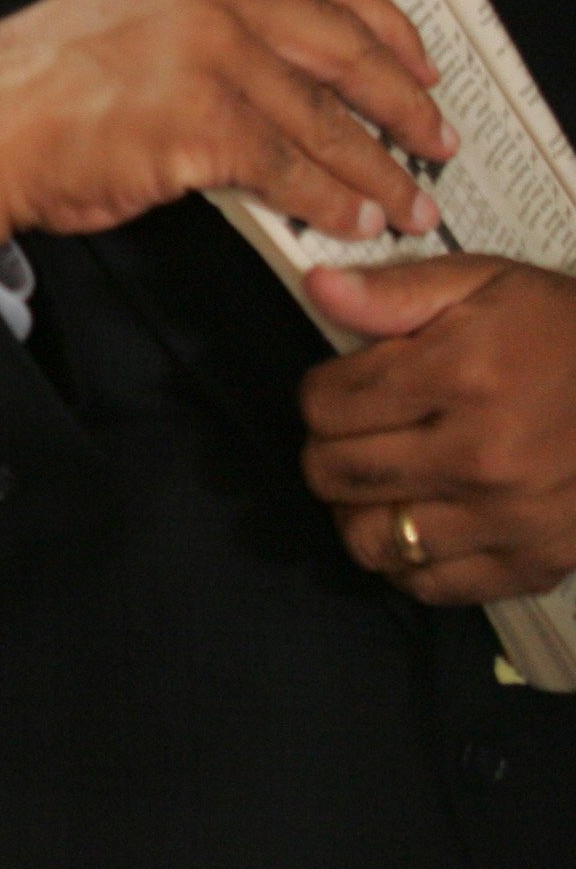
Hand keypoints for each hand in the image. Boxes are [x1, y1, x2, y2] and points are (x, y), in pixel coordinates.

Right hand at [0, 0, 450, 260]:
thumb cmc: (43, 81)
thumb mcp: (138, 13)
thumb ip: (214, 21)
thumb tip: (291, 75)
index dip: (390, 30)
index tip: (421, 63)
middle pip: (346, 52)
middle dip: (405, 105)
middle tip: (435, 140)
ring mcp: (212, 59)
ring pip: (327, 122)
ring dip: (376, 171)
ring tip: (405, 203)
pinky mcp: (204, 125)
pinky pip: (292, 171)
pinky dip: (329, 202)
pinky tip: (347, 221)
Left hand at [300, 256, 575, 604]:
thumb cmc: (563, 330)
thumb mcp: (482, 283)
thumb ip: (393, 291)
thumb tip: (317, 287)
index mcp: (461, 377)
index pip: (323, 405)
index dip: (323, 391)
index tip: (347, 385)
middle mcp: (480, 457)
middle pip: (333, 473)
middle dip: (329, 447)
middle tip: (360, 432)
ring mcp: (509, 519)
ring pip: (369, 539)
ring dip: (358, 509)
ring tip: (384, 480)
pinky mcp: (536, 564)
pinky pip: (430, 585)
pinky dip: (410, 560)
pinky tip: (423, 521)